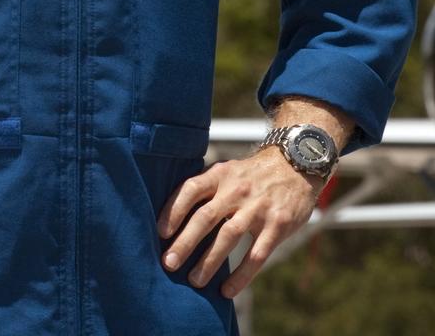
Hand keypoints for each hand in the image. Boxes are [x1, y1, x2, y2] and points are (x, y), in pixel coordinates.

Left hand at [156, 148, 320, 298]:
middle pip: (206, 217)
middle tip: (168, 264)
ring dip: (209, 261)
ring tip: (194, 281)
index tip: (160, 232)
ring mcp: (258, 208)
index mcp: (221, 175)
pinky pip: (256, 255)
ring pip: (228, 237)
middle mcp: (237, 190)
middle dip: (185, 242)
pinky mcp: (277, 225)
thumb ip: (207, 188)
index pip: (191, 189)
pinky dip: (241, 275)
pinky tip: (226, 290)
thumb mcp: (229, 171)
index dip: (173, 209)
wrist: (296, 166)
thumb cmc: (252, 175)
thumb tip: (172, 214)